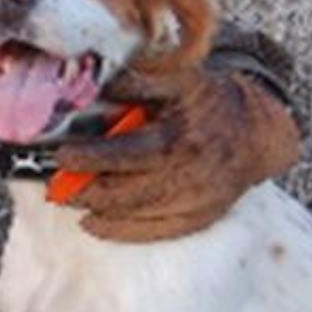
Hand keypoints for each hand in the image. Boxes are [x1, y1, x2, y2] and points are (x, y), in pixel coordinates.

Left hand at [56, 71, 300, 242]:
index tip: (62, 155)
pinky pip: (154, 232)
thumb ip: (138, 84)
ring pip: (135, 214)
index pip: (126, 153)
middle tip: (54, 183)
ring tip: (66, 199)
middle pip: (125, 190)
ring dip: (95, 209)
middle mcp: (187, 173)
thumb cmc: (209, 102)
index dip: (91, 157)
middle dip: (84, 188)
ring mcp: (195, 200)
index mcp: (179, 136)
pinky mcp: (199, 218)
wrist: (257, 133)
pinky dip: (119, 230)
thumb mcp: (180, 79)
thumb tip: (94, 87)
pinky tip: (93, 223)